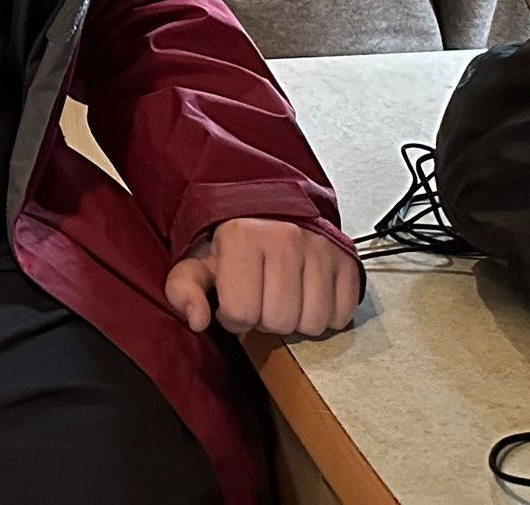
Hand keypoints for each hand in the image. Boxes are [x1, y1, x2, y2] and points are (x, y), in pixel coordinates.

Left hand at [164, 219, 361, 338]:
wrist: (272, 206)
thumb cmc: (233, 239)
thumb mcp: (198, 259)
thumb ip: (183, 288)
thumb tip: (197, 320)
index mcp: (243, 235)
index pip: (240, 312)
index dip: (232, 317)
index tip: (232, 300)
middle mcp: (286, 237)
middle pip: (279, 321)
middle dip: (264, 319)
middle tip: (259, 297)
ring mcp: (320, 248)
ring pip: (313, 323)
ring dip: (296, 320)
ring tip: (282, 295)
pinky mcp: (346, 259)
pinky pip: (341, 315)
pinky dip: (325, 315)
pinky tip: (308, 294)